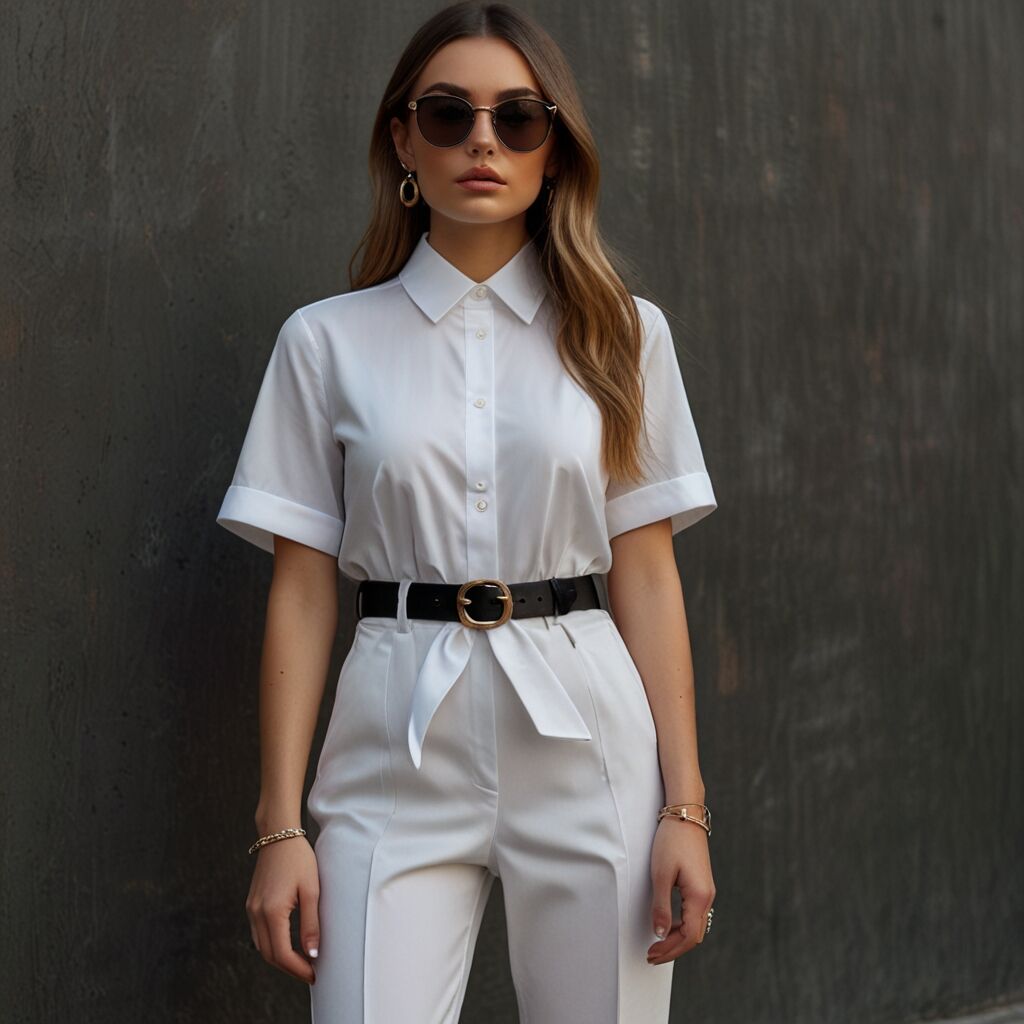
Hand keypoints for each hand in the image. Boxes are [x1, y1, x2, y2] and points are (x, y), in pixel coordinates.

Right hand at [246, 836, 320, 983]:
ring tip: (302, 962)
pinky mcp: (252, 904)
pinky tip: (288, 945)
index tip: (314, 974)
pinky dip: (272, 945)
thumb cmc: (299, 859)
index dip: (298, 968)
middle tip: (310, 972)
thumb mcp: (311, 890)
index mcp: (271, 911)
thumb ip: (311, 924)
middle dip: (289, 968)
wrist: (278, 835)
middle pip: (269, 955)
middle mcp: (256, 913)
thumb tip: (313, 953)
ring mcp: (251, 909)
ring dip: (280, 959)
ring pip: (262, 946)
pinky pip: (259, 934)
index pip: (282, 954)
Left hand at [647, 817, 714, 964]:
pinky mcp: (701, 884)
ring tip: (657, 942)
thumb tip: (659, 933)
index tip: (652, 954)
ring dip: (677, 937)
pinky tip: (667, 923)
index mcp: (699, 897)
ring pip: (695, 925)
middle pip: (694, 935)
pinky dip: (681, 924)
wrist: (685, 815)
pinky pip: (694, 913)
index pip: (688, 937)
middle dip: (673, 948)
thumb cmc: (671, 842)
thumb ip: (660, 907)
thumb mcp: (661, 875)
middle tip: (652, 954)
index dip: (670, 949)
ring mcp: (706, 890)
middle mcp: (707, 896)